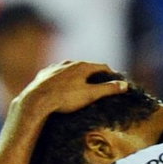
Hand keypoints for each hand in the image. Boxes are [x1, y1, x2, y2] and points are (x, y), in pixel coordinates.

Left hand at [15, 61, 129, 115]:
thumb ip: (108, 89)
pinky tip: (62, 85)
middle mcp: (69, 63)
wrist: (37, 100)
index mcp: (82, 66)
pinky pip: (57, 73)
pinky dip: (63, 78)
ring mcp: (56, 67)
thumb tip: (125, 85)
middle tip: (101, 84)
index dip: (111, 73)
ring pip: (70, 69)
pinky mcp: (45, 73)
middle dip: (94, 74)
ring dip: (78, 75)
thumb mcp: (90, 95)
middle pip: (86, 66)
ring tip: (82, 84)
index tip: (116, 80)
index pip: (102, 66)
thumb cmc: (65, 98)